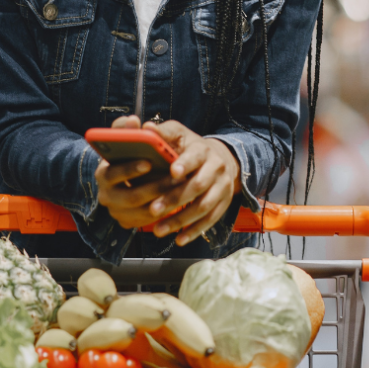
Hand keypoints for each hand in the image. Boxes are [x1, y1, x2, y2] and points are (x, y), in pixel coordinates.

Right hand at [94, 115, 185, 230]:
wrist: (128, 179)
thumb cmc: (129, 155)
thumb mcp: (124, 139)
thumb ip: (126, 128)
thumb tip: (133, 120)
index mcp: (103, 174)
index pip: (112, 173)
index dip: (130, 169)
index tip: (148, 162)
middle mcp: (106, 196)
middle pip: (131, 197)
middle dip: (154, 187)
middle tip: (175, 178)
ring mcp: (117, 212)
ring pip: (143, 212)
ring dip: (164, 200)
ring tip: (181, 188)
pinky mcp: (129, 223)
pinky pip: (148, 222)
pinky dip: (164, 213)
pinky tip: (179, 201)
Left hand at [143, 120, 241, 245]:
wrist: (222, 159)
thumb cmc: (190, 147)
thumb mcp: (179, 134)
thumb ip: (162, 133)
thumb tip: (145, 127)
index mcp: (203, 150)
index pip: (195, 156)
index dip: (185, 164)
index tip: (172, 172)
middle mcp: (216, 168)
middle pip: (197, 186)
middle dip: (174, 199)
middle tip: (153, 209)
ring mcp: (222, 187)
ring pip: (203, 207)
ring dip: (180, 220)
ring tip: (159, 229)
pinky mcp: (223, 204)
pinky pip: (210, 221)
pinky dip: (194, 231)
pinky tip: (179, 240)